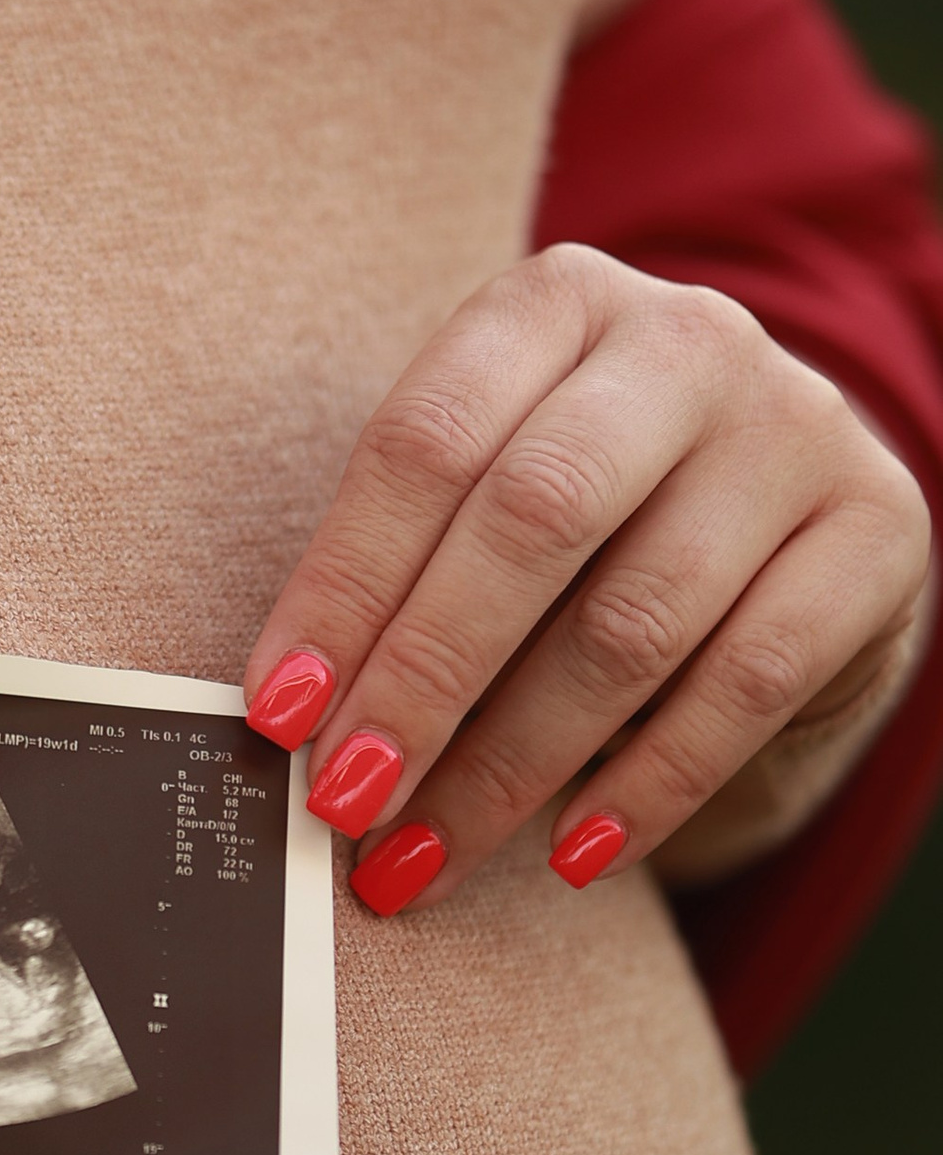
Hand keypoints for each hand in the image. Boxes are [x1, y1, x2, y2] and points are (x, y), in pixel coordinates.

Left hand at [242, 244, 931, 914]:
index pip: (425, 443)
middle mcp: (684, 341)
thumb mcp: (491, 476)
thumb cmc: (591, 492)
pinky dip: (646, 787)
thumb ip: (406, 564)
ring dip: (512, 763)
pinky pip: (747, 687)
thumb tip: (297, 714)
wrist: (779, 481)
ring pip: (633, 621)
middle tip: (347, 796)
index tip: (279, 710)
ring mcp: (794, 431)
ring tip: (426, 852)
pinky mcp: (875, 531)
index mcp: (555, 300)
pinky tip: (568, 853)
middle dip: (424, 678)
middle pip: (532, 520)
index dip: (344, 586)